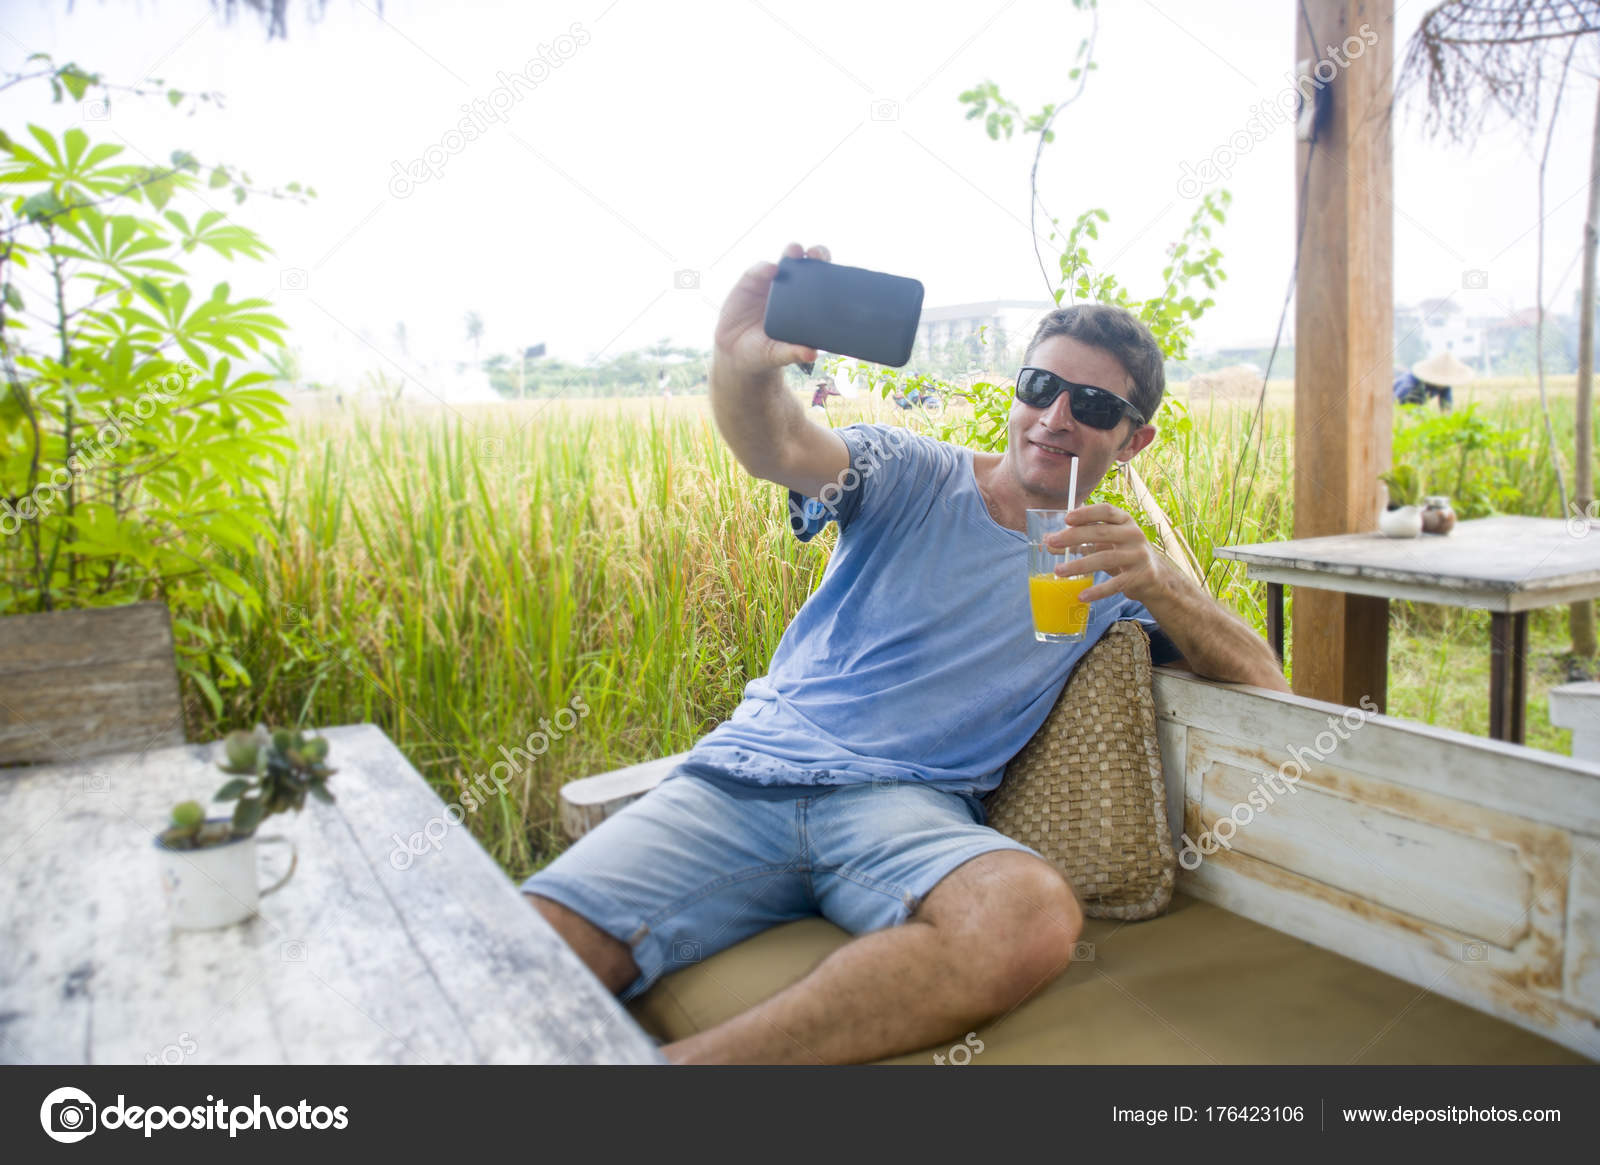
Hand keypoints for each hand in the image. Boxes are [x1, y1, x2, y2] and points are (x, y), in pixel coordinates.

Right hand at [713, 241, 830, 377]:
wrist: (735, 352)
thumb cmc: (764, 352)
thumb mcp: (778, 354)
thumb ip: (793, 353)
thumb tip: (812, 354)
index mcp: (804, 303)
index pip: (821, 282)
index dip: (829, 272)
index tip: (838, 271)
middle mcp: (789, 288)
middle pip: (806, 264)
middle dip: (814, 253)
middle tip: (817, 253)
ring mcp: (769, 282)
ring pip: (784, 260)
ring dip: (791, 252)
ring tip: (795, 250)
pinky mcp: (750, 281)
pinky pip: (759, 270)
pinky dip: (764, 268)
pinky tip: (770, 269)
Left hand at [1044, 503, 1171, 605]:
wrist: (1154, 576)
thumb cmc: (1122, 554)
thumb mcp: (1104, 543)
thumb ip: (1079, 541)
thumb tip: (1048, 541)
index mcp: (1125, 521)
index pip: (1106, 511)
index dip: (1087, 513)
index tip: (1067, 518)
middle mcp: (1134, 535)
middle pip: (1101, 532)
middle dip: (1074, 537)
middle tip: (1052, 542)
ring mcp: (1137, 556)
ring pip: (1105, 558)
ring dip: (1079, 565)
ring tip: (1058, 571)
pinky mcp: (1139, 577)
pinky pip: (1115, 584)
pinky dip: (1097, 591)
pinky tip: (1081, 595)